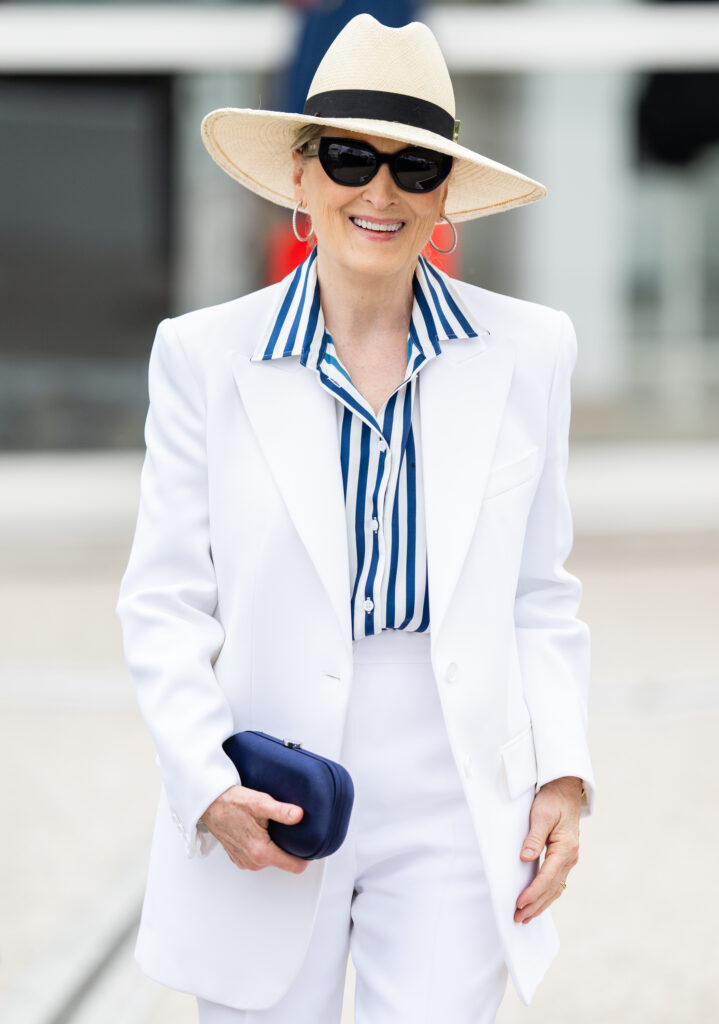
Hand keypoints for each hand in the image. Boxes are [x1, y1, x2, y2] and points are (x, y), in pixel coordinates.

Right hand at [199, 784, 307, 873]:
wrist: (209, 803)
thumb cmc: (231, 802)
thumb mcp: (259, 803)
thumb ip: (281, 811)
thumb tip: (299, 815)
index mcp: (260, 852)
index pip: (295, 866)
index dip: (305, 856)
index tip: (309, 844)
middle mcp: (252, 862)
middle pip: (284, 862)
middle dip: (289, 848)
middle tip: (288, 829)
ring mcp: (245, 861)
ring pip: (271, 859)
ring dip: (274, 847)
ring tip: (271, 828)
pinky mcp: (239, 858)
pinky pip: (259, 857)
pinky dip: (262, 847)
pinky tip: (259, 831)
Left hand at [514, 776, 581, 923]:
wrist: (566, 789)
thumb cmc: (553, 799)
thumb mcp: (541, 814)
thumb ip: (534, 837)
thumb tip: (525, 858)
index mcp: (566, 848)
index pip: (548, 877)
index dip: (533, 892)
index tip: (519, 903)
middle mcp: (570, 857)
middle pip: (552, 888)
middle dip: (535, 905)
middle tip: (518, 918)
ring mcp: (569, 859)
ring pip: (556, 888)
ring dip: (541, 903)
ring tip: (525, 917)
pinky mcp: (564, 858)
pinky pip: (556, 881)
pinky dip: (546, 894)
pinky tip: (537, 901)